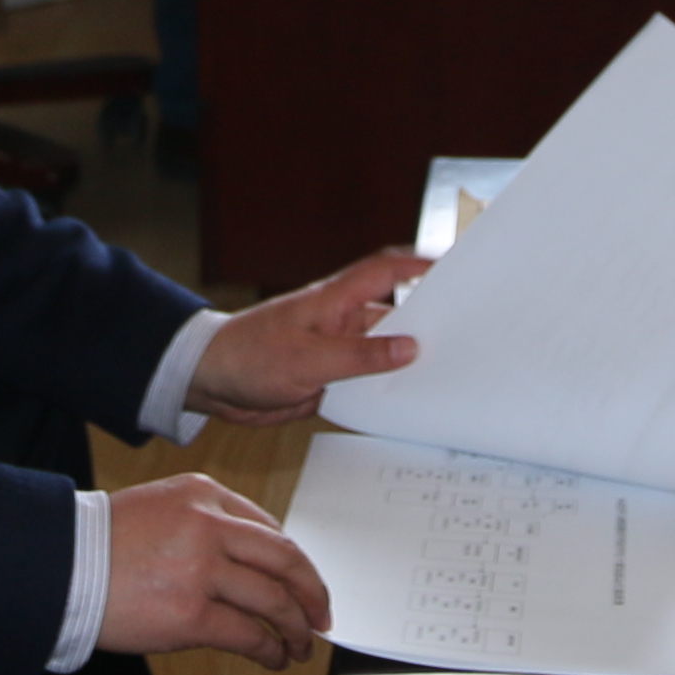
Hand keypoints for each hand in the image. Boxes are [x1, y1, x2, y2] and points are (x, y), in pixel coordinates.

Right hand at [97, 474, 327, 669]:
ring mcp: (202, 570)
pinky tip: (273, 658)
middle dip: (312, 592)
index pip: (268, 528)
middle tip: (322, 615)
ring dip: (296, 628)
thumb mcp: (159, 508)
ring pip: (275, 600)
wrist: (60, 568)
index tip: (303, 582)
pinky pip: (250, 634)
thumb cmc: (101, 544)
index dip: (294, 561)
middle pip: (285, 559)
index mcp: (203, 493)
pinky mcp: (192, 614)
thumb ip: (206, 524)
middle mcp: (209, 525)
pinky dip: (270, 649)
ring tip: (300, 646)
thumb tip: (256, 567)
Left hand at [186, 248, 433, 422]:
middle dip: (424, 326)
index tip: (451, 266)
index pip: (384, 273)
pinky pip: (364, 385)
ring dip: (403, 367)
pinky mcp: (327, 381)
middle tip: (464, 338)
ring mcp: (334, 352)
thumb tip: (409, 348)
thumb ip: (360, 356)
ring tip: (444, 379)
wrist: (210, 383)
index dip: (417, 266)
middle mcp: (339, 323)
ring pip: (381, 356)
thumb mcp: (308, 358)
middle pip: (392, 318)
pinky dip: (381, 394)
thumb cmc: (248, 356)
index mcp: (334, 301)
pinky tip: (403, 408)